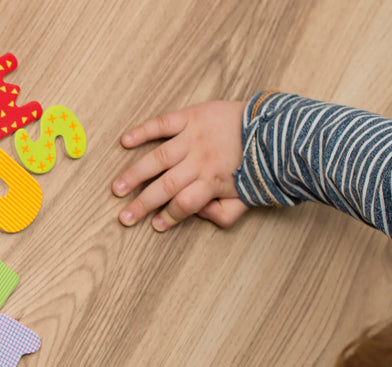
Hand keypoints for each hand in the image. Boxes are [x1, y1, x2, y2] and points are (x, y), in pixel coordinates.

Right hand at [112, 100, 249, 230]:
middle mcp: (199, 161)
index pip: (184, 205)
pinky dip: (144, 131)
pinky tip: (126, 141)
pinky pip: (164, 124)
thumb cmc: (259, 165)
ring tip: (117, 188)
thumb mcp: (247, 198)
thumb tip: (200, 215)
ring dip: (135, 174)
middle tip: (124, 217)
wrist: (274, 129)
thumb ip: (224, 214)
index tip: (156, 225)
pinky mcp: (192, 117)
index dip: (169, 217)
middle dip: (143, 204)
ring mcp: (194, 138)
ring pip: (158, 159)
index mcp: (212, 182)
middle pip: (166, 186)